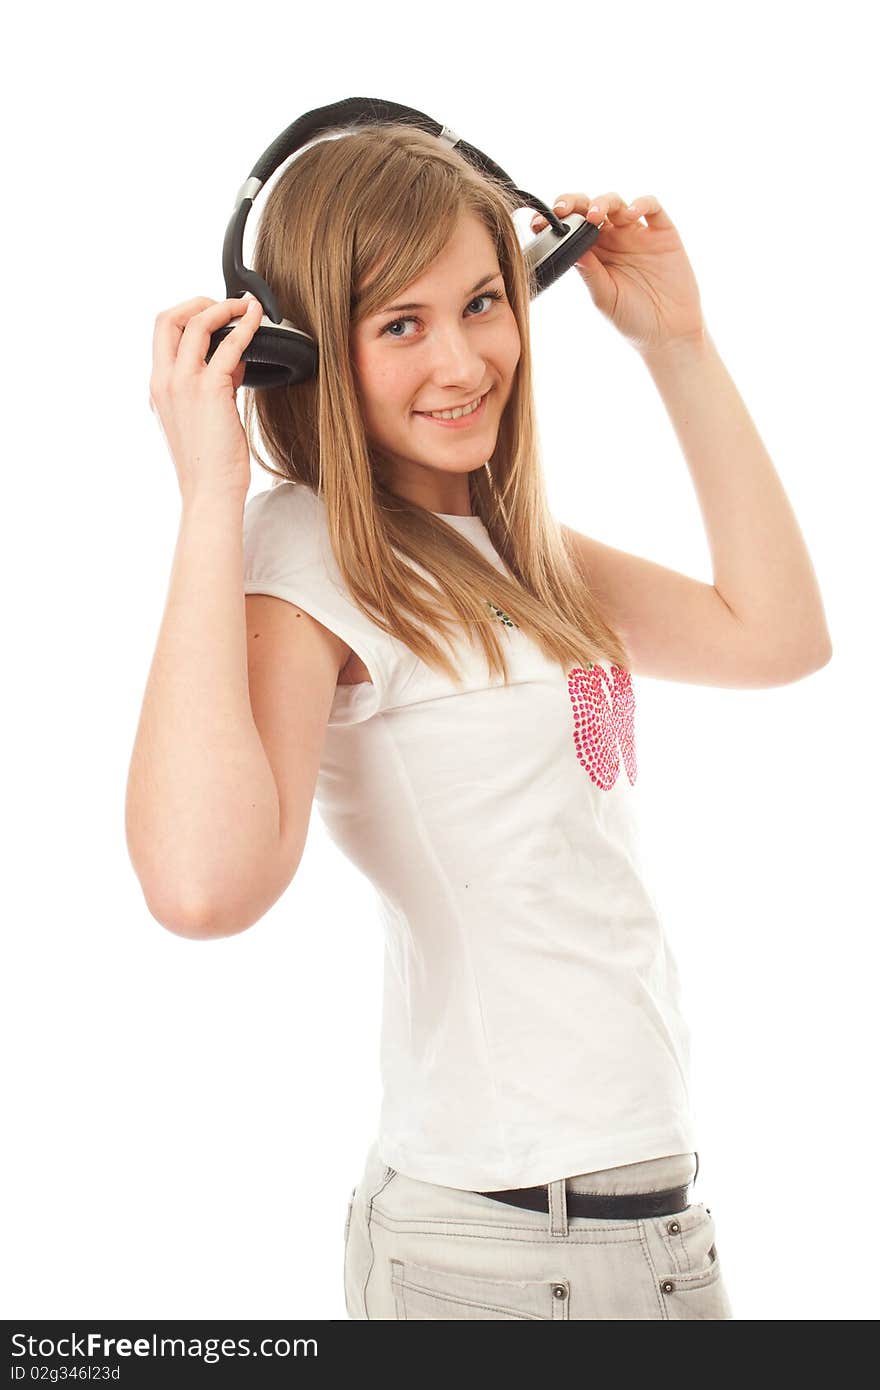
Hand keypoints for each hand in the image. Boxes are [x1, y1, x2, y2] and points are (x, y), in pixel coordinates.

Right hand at [148, 294, 262, 507]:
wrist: (210, 493)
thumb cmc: (211, 464)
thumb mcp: (203, 418)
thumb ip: (212, 385)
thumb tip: (235, 359)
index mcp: (158, 388)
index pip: (162, 335)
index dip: (187, 318)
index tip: (214, 320)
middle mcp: (164, 382)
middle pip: (168, 318)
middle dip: (197, 302)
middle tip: (225, 305)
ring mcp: (183, 384)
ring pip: (197, 323)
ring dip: (224, 307)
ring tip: (247, 307)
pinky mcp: (209, 390)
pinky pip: (229, 344)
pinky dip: (245, 326)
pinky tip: (258, 319)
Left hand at [531, 192, 705, 353]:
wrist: (667, 334)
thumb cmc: (632, 319)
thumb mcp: (603, 296)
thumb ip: (589, 271)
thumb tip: (570, 248)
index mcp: (594, 254)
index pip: (571, 229)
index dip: (556, 221)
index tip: (538, 223)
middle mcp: (614, 239)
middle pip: (590, 208)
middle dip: (573, 203)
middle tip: (561, 210)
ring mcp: (638, 234)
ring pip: (617, 203)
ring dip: (603, 202)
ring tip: (594, 215)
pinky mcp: (663, 233)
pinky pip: (652, 207)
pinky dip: (641, 204)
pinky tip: (631, 214)